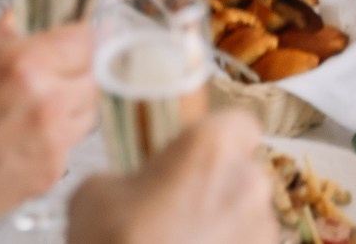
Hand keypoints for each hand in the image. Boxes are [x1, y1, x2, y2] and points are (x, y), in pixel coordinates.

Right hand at [0, 16, 98, 236]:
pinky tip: (29, 132)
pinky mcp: (51, 172)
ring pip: (90, 109)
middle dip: (80, 66)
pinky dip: (59, 133)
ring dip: (75, 99)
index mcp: (25, 64)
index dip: (83, 33)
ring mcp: (54, 140)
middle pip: (95, 73)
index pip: (84, 38)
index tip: (79, 32)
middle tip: (59, 66)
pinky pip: (72, 142)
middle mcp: (48, 101)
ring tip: (41, 101)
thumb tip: (20, 17)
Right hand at [68, 110, 277, 243]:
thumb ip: (127, 176)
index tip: (194, 155)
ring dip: (223, 225)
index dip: (217, 138)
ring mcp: (261, 230)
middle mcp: (248, 182)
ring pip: (247, 215)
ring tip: (181, 243)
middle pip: (243, 172)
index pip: (238, 124)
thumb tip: (130, 188)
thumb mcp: (93, 194)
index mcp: (211, 148)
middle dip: (216, 187)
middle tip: (176, 209)